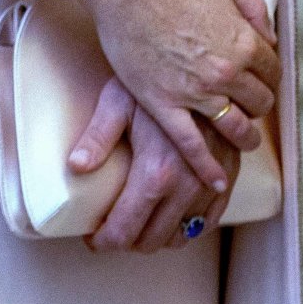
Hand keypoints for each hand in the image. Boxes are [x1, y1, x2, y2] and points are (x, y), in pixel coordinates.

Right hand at [61, 0, 278, 189]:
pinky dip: (207, 167)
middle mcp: (226, 72)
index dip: (267, 74)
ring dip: (244, 138)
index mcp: (244, 41)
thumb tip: (269, 36)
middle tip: (249, 104)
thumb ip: (253, 8)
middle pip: (258, 103)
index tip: (259, 77)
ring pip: (234, 128)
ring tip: (244, 140)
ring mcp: (195, 92)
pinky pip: (192, 146)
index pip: (272, 71)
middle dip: (258, 104)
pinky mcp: (164, 104)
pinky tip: (217, 179)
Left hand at [68, 75, 239, 251]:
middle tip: (111, 227)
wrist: (204, 63)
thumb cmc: (156, 77)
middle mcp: (186, 187)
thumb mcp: (119, 99)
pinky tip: (169, 215)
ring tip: (137, 221)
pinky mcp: (228, 177)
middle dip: (127, 240)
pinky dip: (186, 226)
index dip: (104, 240)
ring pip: (180, 236)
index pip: (125, 229)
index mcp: (156, 172)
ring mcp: (210, 185)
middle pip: (151, 240)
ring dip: (156, 236)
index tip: (92, 237)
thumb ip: (97, 136)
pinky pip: (207, 222)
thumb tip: (75, 166)